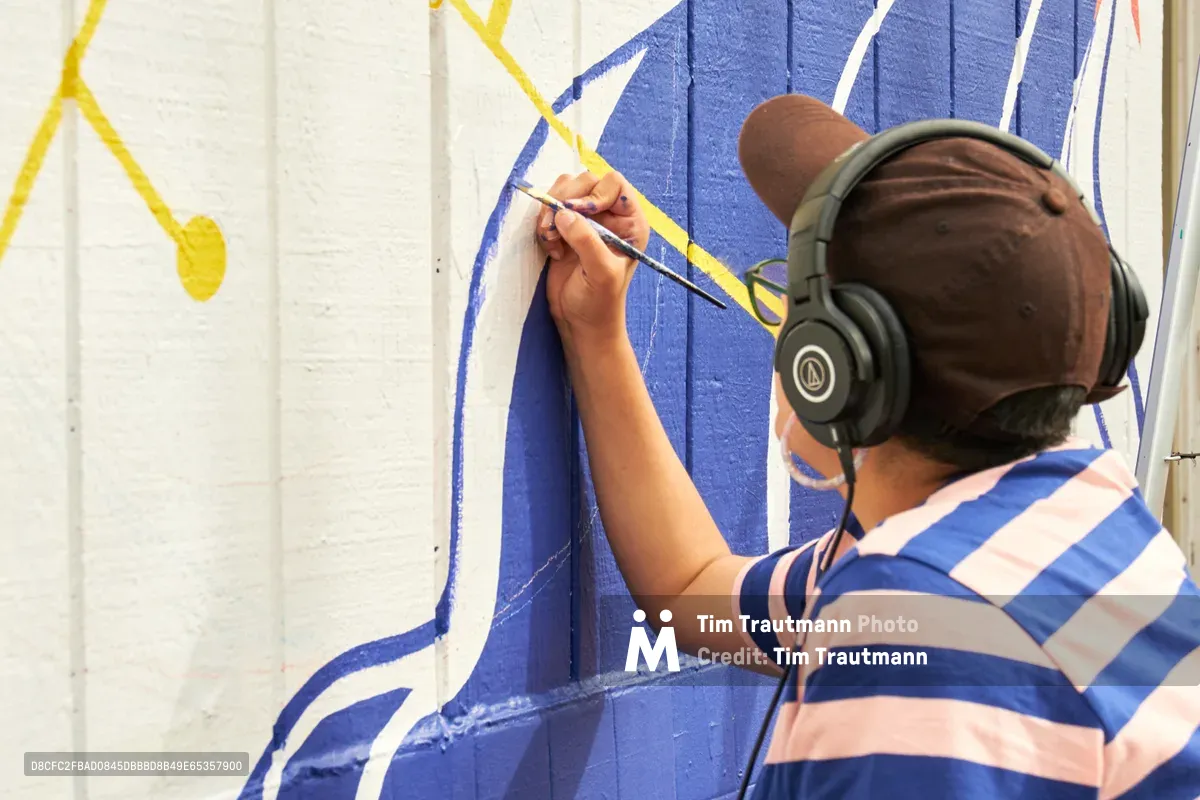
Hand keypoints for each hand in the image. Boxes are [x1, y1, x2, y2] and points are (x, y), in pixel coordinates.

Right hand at [534, 170, 649, 352]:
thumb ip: (586, 240)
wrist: (580, 323)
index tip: (577, 213)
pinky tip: (552, 249)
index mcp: (629, 222)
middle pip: (584, 181)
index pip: (613, 183)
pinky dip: (544, 225)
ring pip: (563, 191)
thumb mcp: (601, 272)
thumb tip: (563, 213)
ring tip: (551, 241)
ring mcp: (585, 220)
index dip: (593, 193)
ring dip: (550, 212)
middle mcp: (609, 216)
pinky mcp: (564, 229)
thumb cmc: (600, 302)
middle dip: (565, 201)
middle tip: (554, 228)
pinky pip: (549, 209)